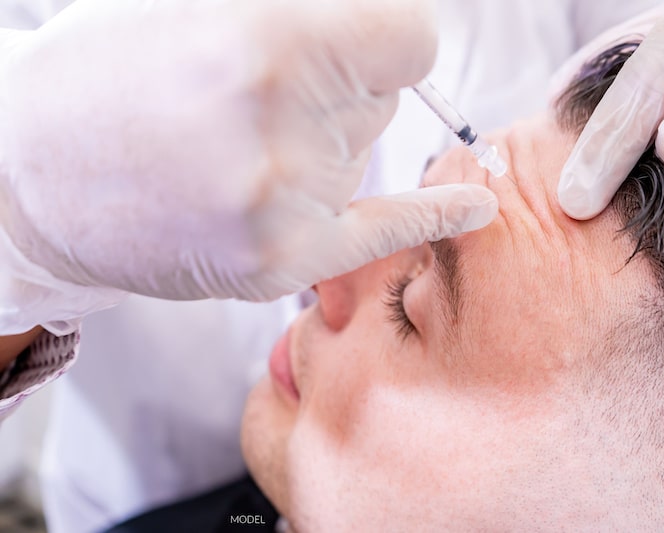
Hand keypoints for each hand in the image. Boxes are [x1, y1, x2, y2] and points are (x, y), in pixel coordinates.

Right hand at [0, 0, 497, 331]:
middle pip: (384, 99)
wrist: (28, 176)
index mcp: (268, 41)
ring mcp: (282, 202)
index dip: (388, 36)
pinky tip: (476, 208)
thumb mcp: (191, 3)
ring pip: (363, 152)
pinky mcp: (277, 259)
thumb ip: (299, 12)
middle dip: (341, 89)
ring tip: (233, 145)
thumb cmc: (105, 75)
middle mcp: (282, 125)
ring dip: (324, 141)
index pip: (409, 37)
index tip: (367, 43)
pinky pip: (383, 229)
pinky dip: (433, 216)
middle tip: (256, 97)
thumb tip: (387, 26)